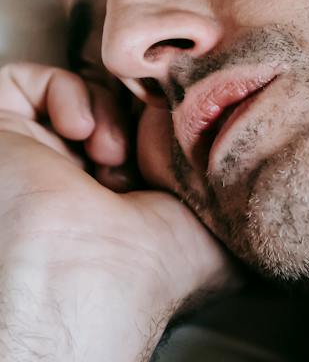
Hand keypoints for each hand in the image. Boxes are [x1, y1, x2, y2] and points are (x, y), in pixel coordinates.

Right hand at [0, 62, 236, 361]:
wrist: (91, 279)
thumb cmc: (160, 269)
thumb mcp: (220, 223)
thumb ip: (228, 176)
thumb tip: (231, 134)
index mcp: (129, 204)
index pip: (151, 135)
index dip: (173, 123)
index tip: (189, 135)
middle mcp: (82, 182)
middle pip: (119, 107)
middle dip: (141, 113)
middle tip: (149, 145)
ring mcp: (39, 160)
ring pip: (79, 92)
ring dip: (106, 108)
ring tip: (114, 152)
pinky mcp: (1, 136)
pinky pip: (25, 82)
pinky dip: (62, 91)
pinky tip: (82, 132)